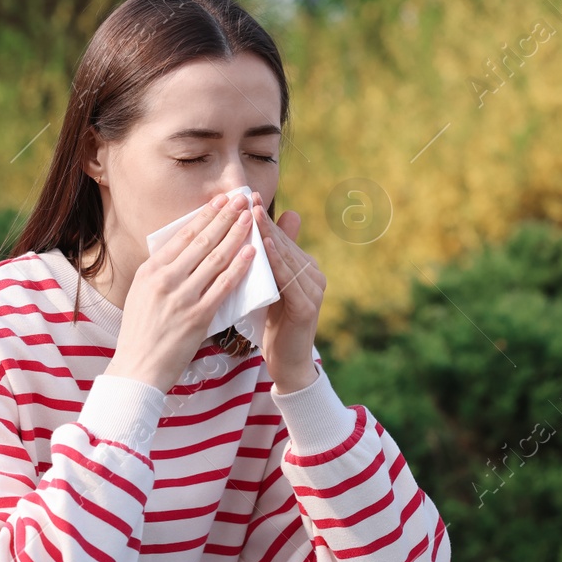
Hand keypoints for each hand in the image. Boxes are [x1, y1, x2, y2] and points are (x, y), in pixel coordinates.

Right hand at [108, 191, 258, 392]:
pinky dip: (239, 267)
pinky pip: (223, 286)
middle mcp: (165, 279)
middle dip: (225, 216)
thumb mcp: (143, 294)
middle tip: (242, 198)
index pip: (183, 235)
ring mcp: (182, 297)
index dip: (206, 215)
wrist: (138, 369)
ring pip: (215, 258)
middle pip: (202, 241)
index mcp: (150, 270)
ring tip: (252, 217)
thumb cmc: (141, 333)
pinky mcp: (197, 316)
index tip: (222, 200)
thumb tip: (184, 250)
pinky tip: (252, 253)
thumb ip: (162, 273)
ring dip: (236, 235)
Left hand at [252, 198, 323, 391]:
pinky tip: (265, 247)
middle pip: (284, 244)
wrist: (286, 364)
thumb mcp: (267, 288)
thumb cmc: (272, 325)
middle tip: (248, 199)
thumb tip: (253, 237)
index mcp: (305, 268)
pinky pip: (289, 280)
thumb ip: (265, 262)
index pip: (281, 238)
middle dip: (265, 221)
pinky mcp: (307, 307)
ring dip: (270, 236)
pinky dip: (277, 262)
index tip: (247, 197)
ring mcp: (314, 290)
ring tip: (253, 215)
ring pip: (287, 258)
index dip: (264, 218)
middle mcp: (314, 275)